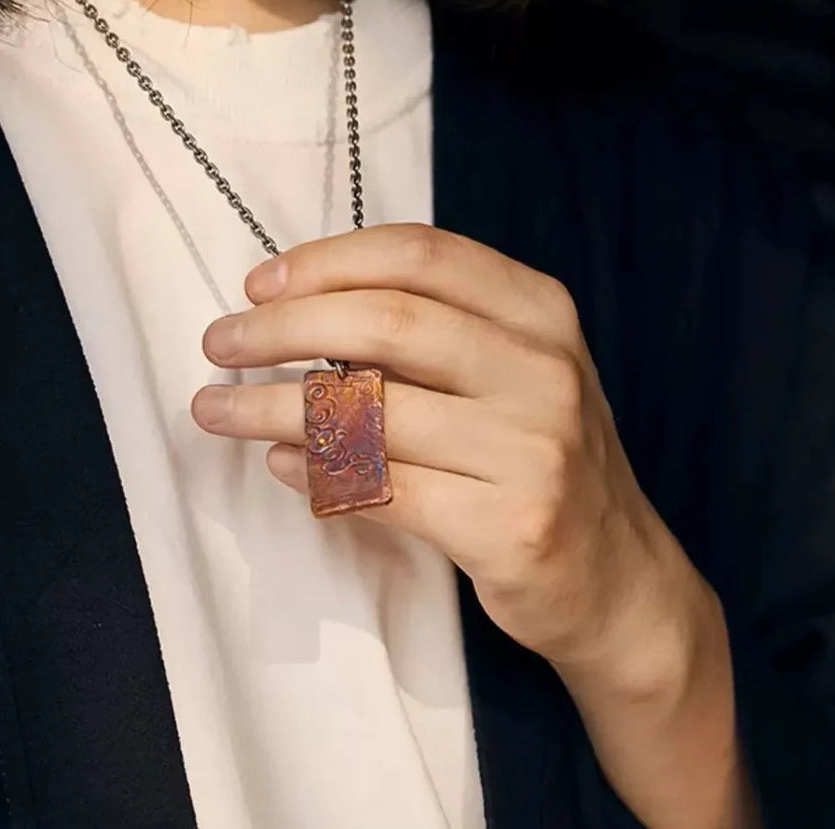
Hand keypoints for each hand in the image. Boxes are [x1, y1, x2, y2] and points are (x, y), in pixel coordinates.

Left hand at [194, 223, 708, 680]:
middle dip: (282, 327)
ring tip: (216, 410)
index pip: (418, 253)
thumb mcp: (508, 371)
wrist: (617, 580)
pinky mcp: (511, 525)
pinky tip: (282, 466)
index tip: (259, 285)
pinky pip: (385, 489)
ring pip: (374, 411)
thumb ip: (428, 333)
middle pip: (388, 320)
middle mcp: (543, 367)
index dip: (326, 261)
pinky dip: (317, 475)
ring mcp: (534, 448)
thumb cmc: (537, 457)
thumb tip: (292, 312)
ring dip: (274, 408)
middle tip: (219, 344)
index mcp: (539, 309)